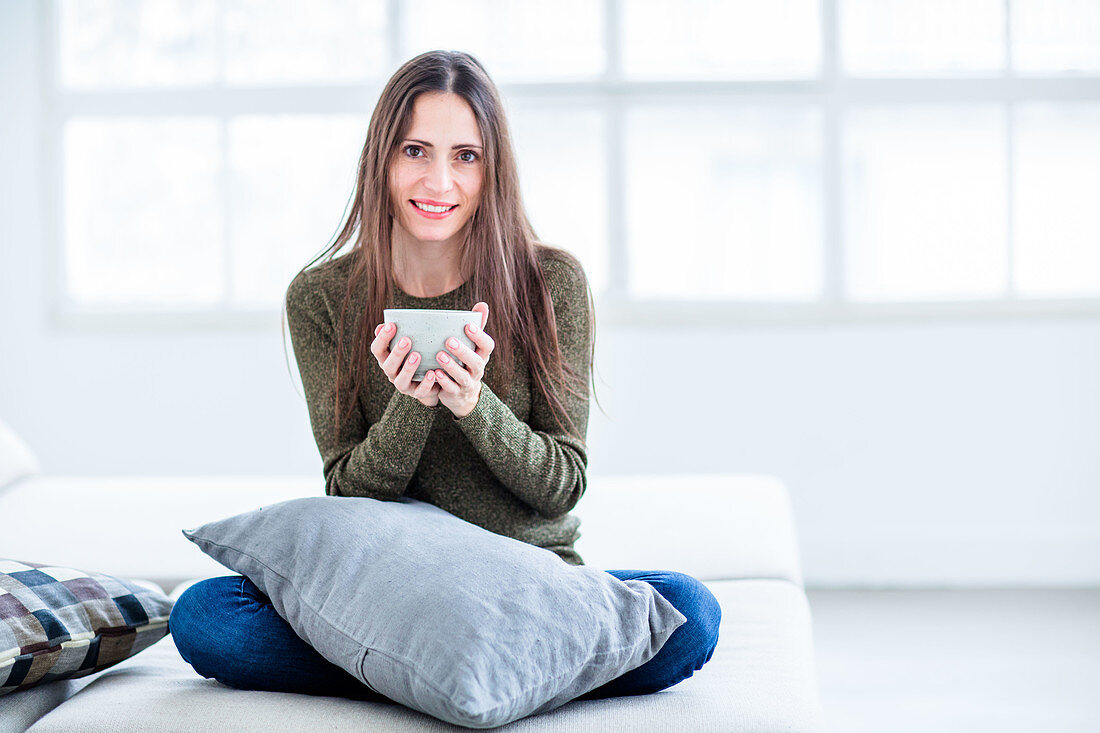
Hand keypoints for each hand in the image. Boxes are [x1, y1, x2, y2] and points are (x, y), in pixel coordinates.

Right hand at [371, 321, 441, 407]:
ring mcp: (404, 385)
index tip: (391, 325)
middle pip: (388, 366)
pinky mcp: (417, 393)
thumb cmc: (417, 354)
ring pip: (401, 380)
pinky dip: (426, 383)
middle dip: (396, 353)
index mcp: (386, 359)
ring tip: (417, 355)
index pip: (377, 350)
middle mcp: (392, 373)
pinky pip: (420, 391)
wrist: (430, 378)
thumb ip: (397, 334)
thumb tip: (384, 324)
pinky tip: (432, 373)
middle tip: (406, 340)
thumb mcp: (407, 344)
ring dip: (409, 368)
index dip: (382, 338)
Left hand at [433, 302, 494, 418]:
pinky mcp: (456, 393)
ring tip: (439, 355)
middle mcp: (478, 370)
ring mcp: (468, 383)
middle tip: (448, 340)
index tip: (467, 326)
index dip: (479, 336)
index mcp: (482, 355)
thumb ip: (477, 326)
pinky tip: (434, 373)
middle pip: (476, 362)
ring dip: (451, 366)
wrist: (463, 394)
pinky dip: (444, 381)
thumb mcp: (472, 346)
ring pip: (463, 376)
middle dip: (463, 351)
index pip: (487, 346)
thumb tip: (483, 304)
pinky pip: (451, 389)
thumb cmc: (465, 362)